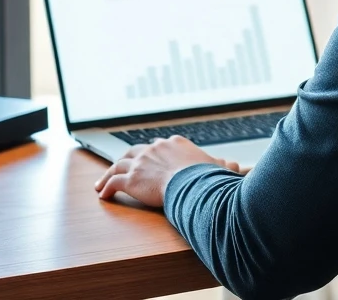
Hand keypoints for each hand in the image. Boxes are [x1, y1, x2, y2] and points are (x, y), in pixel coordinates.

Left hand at [95, 136, 248, 206]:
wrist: (192, 183)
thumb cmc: (206, 177)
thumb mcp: (217, 167)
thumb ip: (222, 165)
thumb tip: (235, 165)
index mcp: (174, 143)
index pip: (159, 145)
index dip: (152, 152)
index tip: (149, 157)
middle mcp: (155, 148)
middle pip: (135, 151)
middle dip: (128, 159)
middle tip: (122, 166)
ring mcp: (141, 162)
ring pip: (119, 165)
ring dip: (109, 173)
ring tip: (102, 183)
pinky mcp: (131, 179)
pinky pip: (114, 182)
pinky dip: (106, 187)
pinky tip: (103, 194)